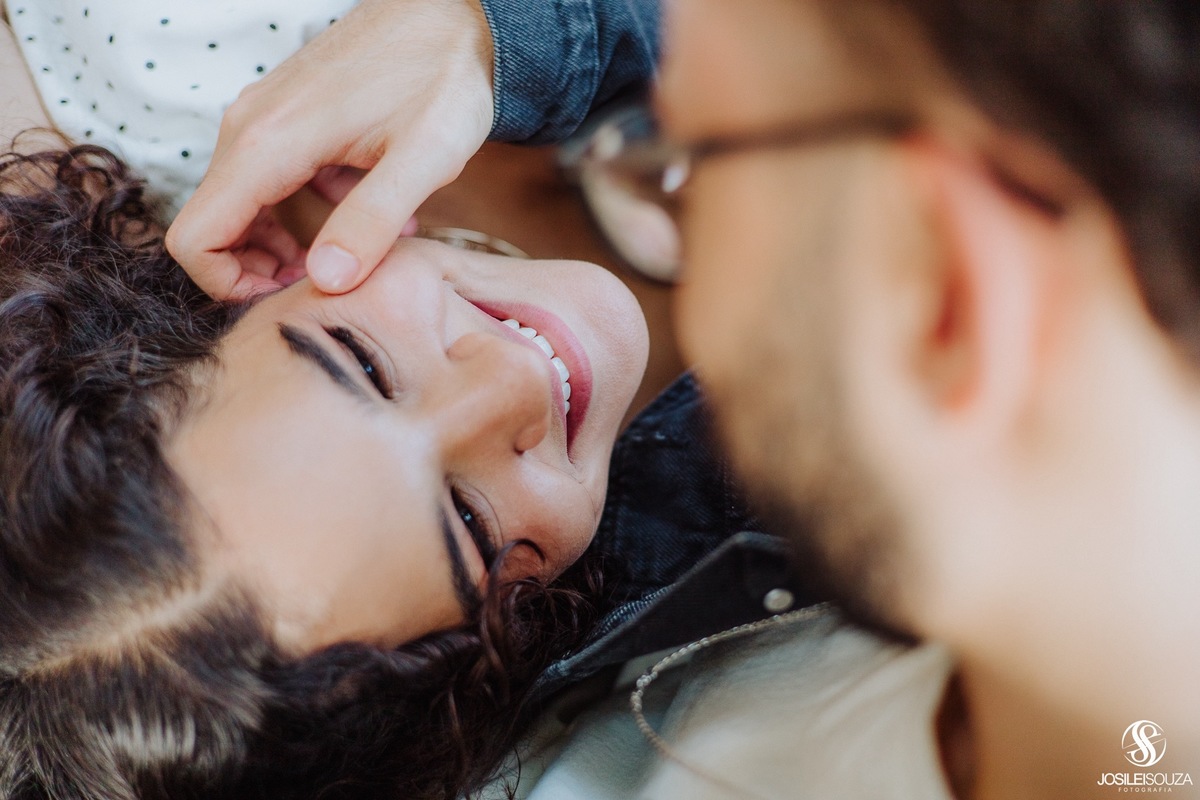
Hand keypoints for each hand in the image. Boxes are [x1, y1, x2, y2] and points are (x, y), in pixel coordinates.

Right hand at [166, 0, 494, 298]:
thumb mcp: (424, 158)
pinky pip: (270, 178)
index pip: (195, 240)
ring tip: (359, 257)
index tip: (290, 300)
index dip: (229, 288)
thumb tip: (325, 279)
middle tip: (331, 287)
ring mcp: (263, 117)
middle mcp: (249, 128)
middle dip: (260, 272)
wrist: (452, 12)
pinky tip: (369, 214)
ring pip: (242, 204)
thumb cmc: (443, 78)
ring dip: (289, 244)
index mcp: (267, 144)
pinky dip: (307, 210)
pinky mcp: (284, 114)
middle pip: (214, 227)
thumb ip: (372, 220)